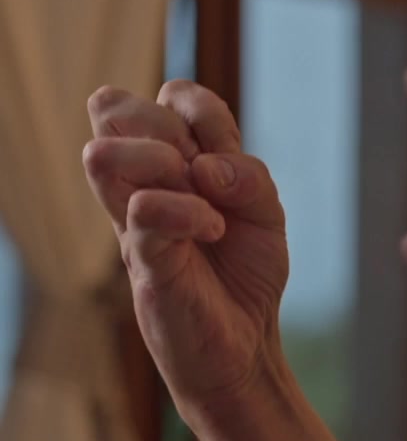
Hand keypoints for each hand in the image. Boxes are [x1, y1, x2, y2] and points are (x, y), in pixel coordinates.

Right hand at [83, 81, 289, 408]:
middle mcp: (145, 183)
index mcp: (178, 164)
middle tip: (204, 172)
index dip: (200, 107)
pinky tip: (213, 233)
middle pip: (117, 108)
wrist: (245, 346)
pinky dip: (189, 211)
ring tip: (203, 200)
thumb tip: (203, 167)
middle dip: (169, 126)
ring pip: (105, 153)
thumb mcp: (267, 215)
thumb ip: (248, 177)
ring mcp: (134, 219)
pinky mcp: (140, 258)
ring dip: (163, 162)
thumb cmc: (246, 275)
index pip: (170, 95)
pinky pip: (145, 209)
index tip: (225, 151)